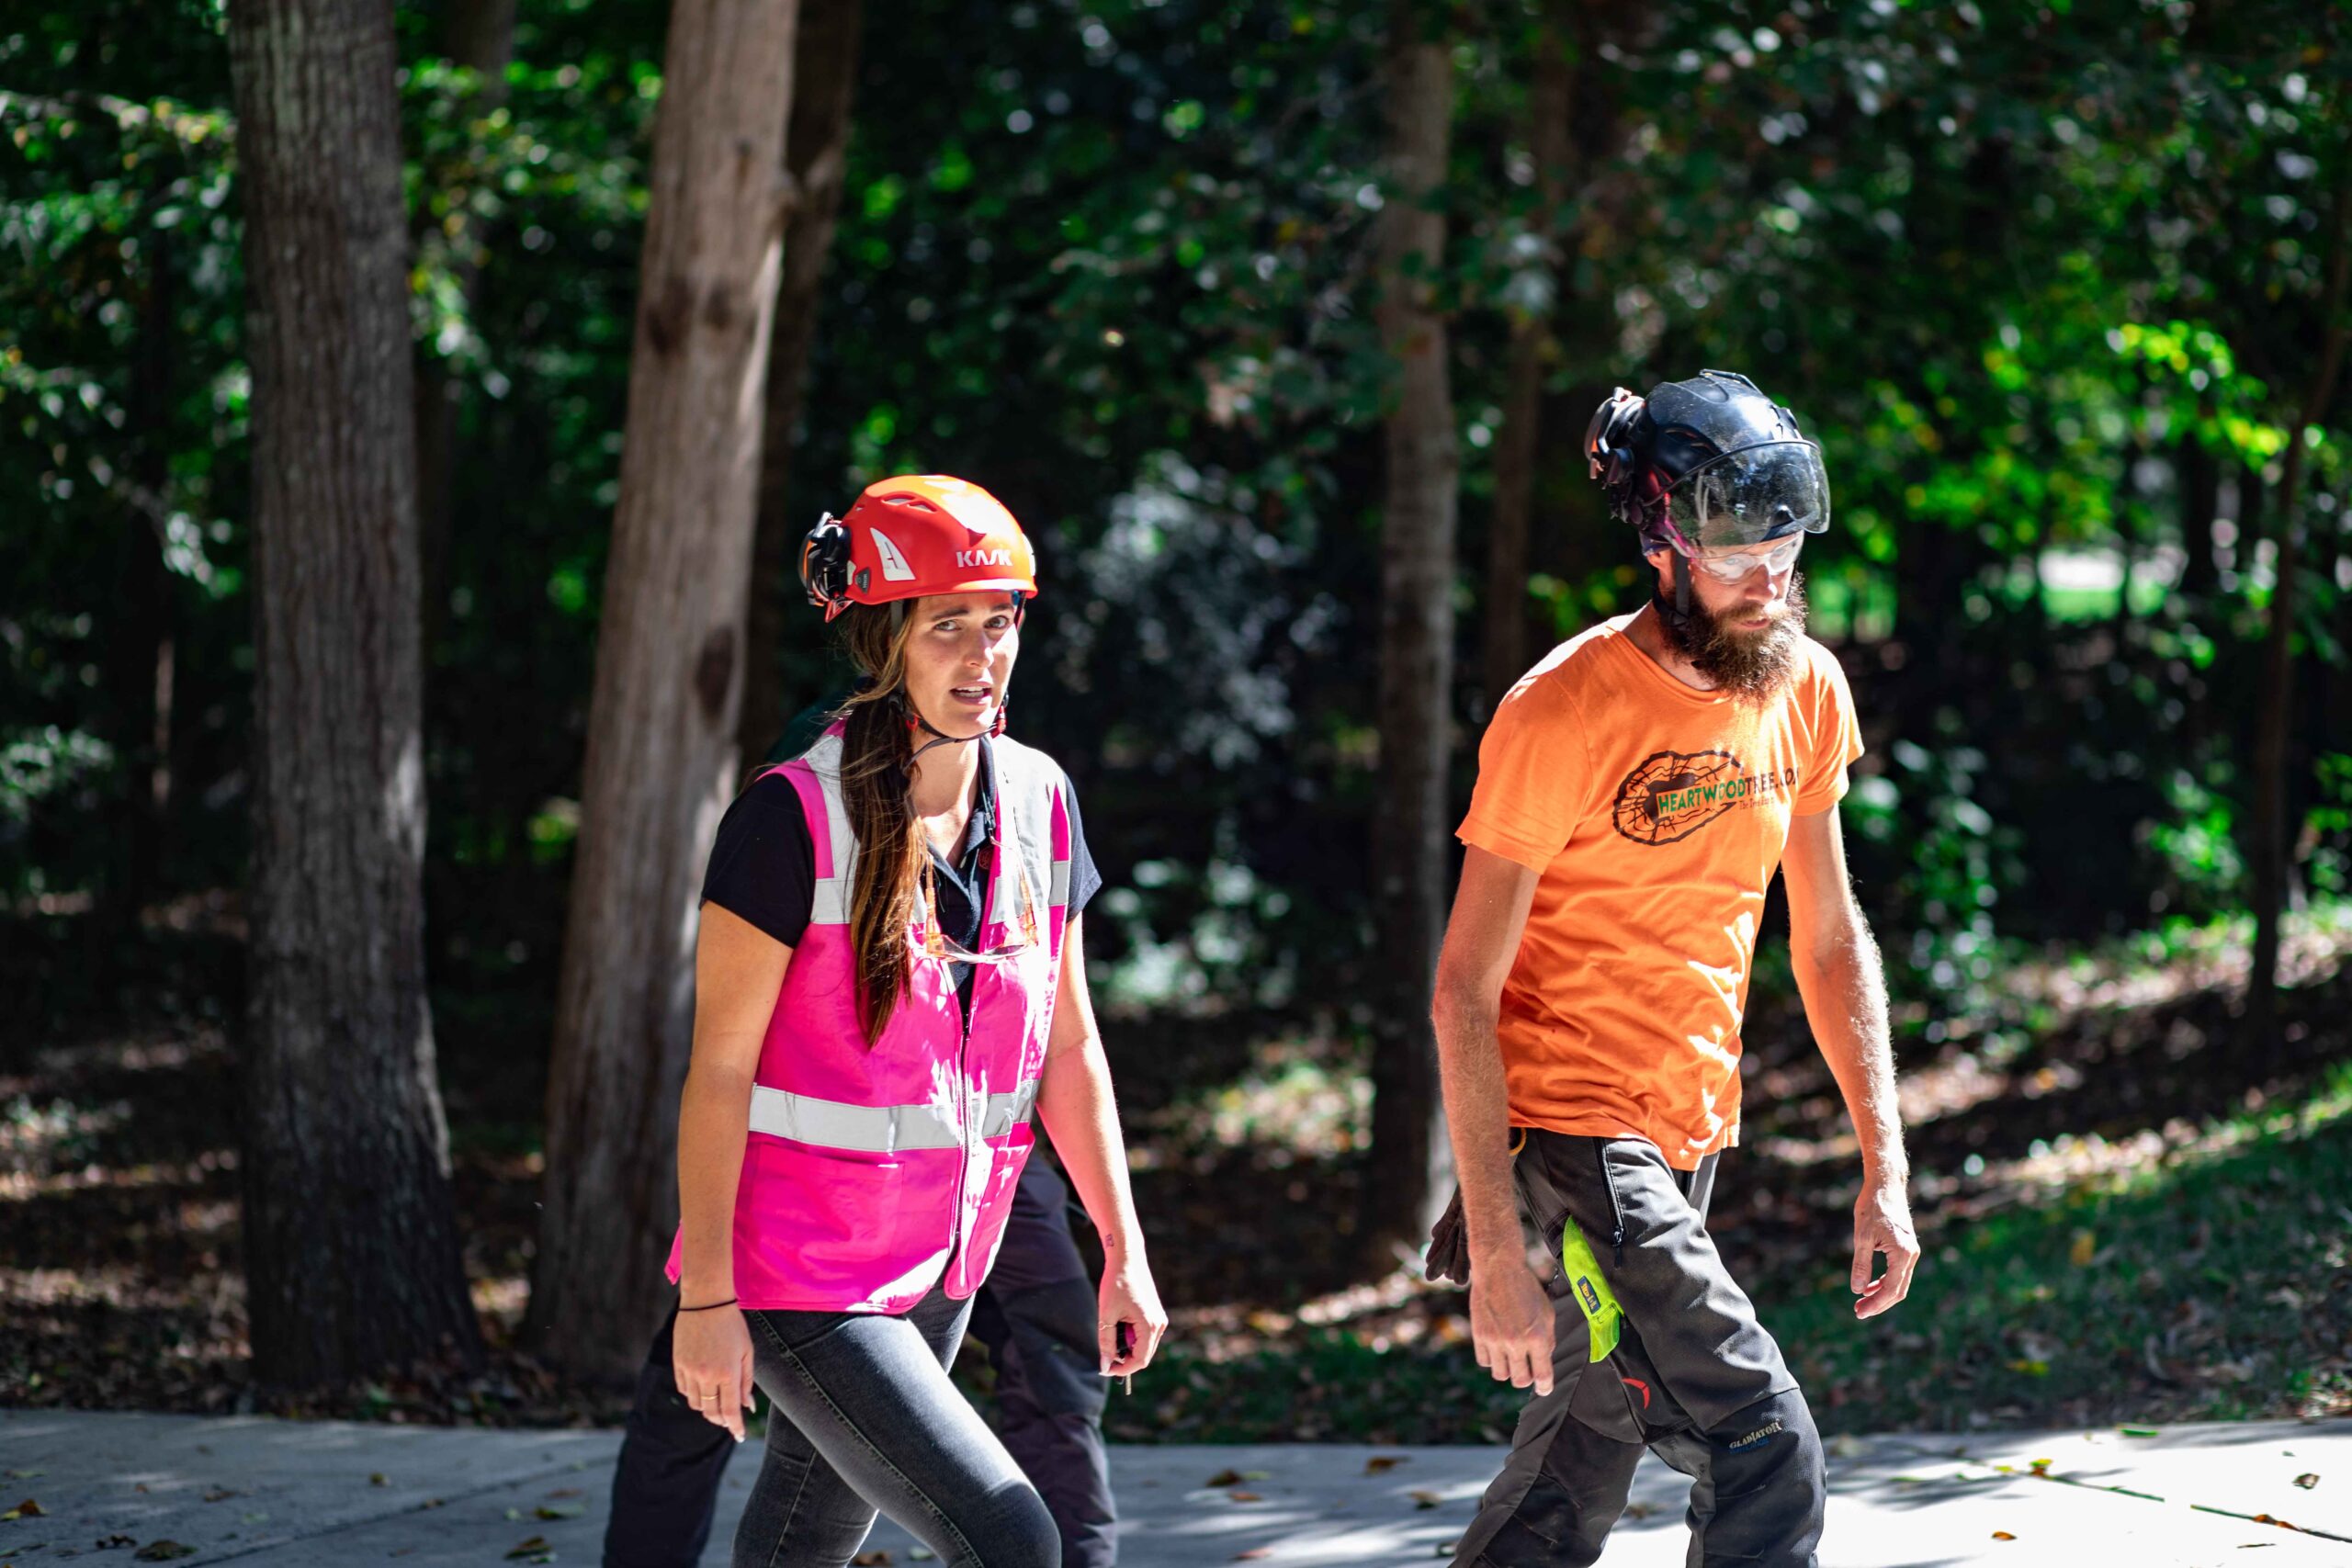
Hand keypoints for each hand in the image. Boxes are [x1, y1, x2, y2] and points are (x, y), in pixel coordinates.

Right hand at [672, 1303, 756, 1441]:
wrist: (706, 1303)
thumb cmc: (732, 1326)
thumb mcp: (747, 1352)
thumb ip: (746, 1381)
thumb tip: (748, 1407)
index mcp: (728, 1373)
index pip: (731, 1410)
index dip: (736, 1426)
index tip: (740, 1436)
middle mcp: (707, 1376)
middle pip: (712, 1412)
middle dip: (722, 1421)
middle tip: (729, 1422)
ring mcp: (690, 1371)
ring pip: (697, 1405)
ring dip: (708, 1409)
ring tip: (717, 1403)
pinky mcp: (678, 1365)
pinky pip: (685, 1391)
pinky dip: (695, 1395)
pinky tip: (704, 1389)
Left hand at [1097, 1257, 1168, 1377]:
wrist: (1127, 1259)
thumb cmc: (1116, 1284)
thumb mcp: (1107, 1315)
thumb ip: (1106, 1343)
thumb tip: (1105, 1366)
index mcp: (1150, 1326)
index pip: (1140, 1361)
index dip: (1122, 1369)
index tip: (1105, 1368)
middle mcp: (1159, 1325)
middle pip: (1143, 1355)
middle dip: (1124, 1358)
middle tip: (1105, 1350)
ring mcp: (1159, 1319)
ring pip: (1143, 1345)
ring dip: (1127, 1345)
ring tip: (1112, 1328)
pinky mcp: (1155, 1314)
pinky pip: (1144, 1334)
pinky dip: (1131, 1336)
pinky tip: (1119, 1322)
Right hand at [1470, 1246, 1556, 1396]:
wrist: (1498, 1269)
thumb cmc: (1526, 1288)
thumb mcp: (1547, 1313)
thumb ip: (1547, 1340)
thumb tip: (1544, 1361)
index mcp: (1538, 1337)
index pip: (1543, 1375)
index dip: (1545, 1387)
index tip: (1544, 1389)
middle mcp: (1517, 1343)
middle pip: (1521, 1380)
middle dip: (1526, 1377)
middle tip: (1527, 1368)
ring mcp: (1496, 1341)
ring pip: (1501, 1375)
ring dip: (1508, 1369)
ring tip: (1511, 1356)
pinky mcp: (1479, 1336)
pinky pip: (1485, 1362)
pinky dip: (1492, 1359)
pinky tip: (1496, 1347)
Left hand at [1851, 1176, 1918, 1319]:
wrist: (1885, 1185)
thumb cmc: (1871, 1207)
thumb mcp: (1861, 1237)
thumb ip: (1861, 1265)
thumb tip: (1857, 1290)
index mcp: (1902, 1254)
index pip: (1890, 1290)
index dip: (1875, 1304)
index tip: (1859, 1312)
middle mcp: (1911, 1255)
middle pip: (1898, 1291)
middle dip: (1878, 1304)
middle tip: (1858, 1312)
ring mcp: (1911, 1252)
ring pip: (1899, 1283)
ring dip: (1881, 1295)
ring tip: (1861, 1302)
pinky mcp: (1906, 1248)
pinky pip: (1898, 1273)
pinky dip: (1884, 1282)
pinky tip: (1869, 1286)